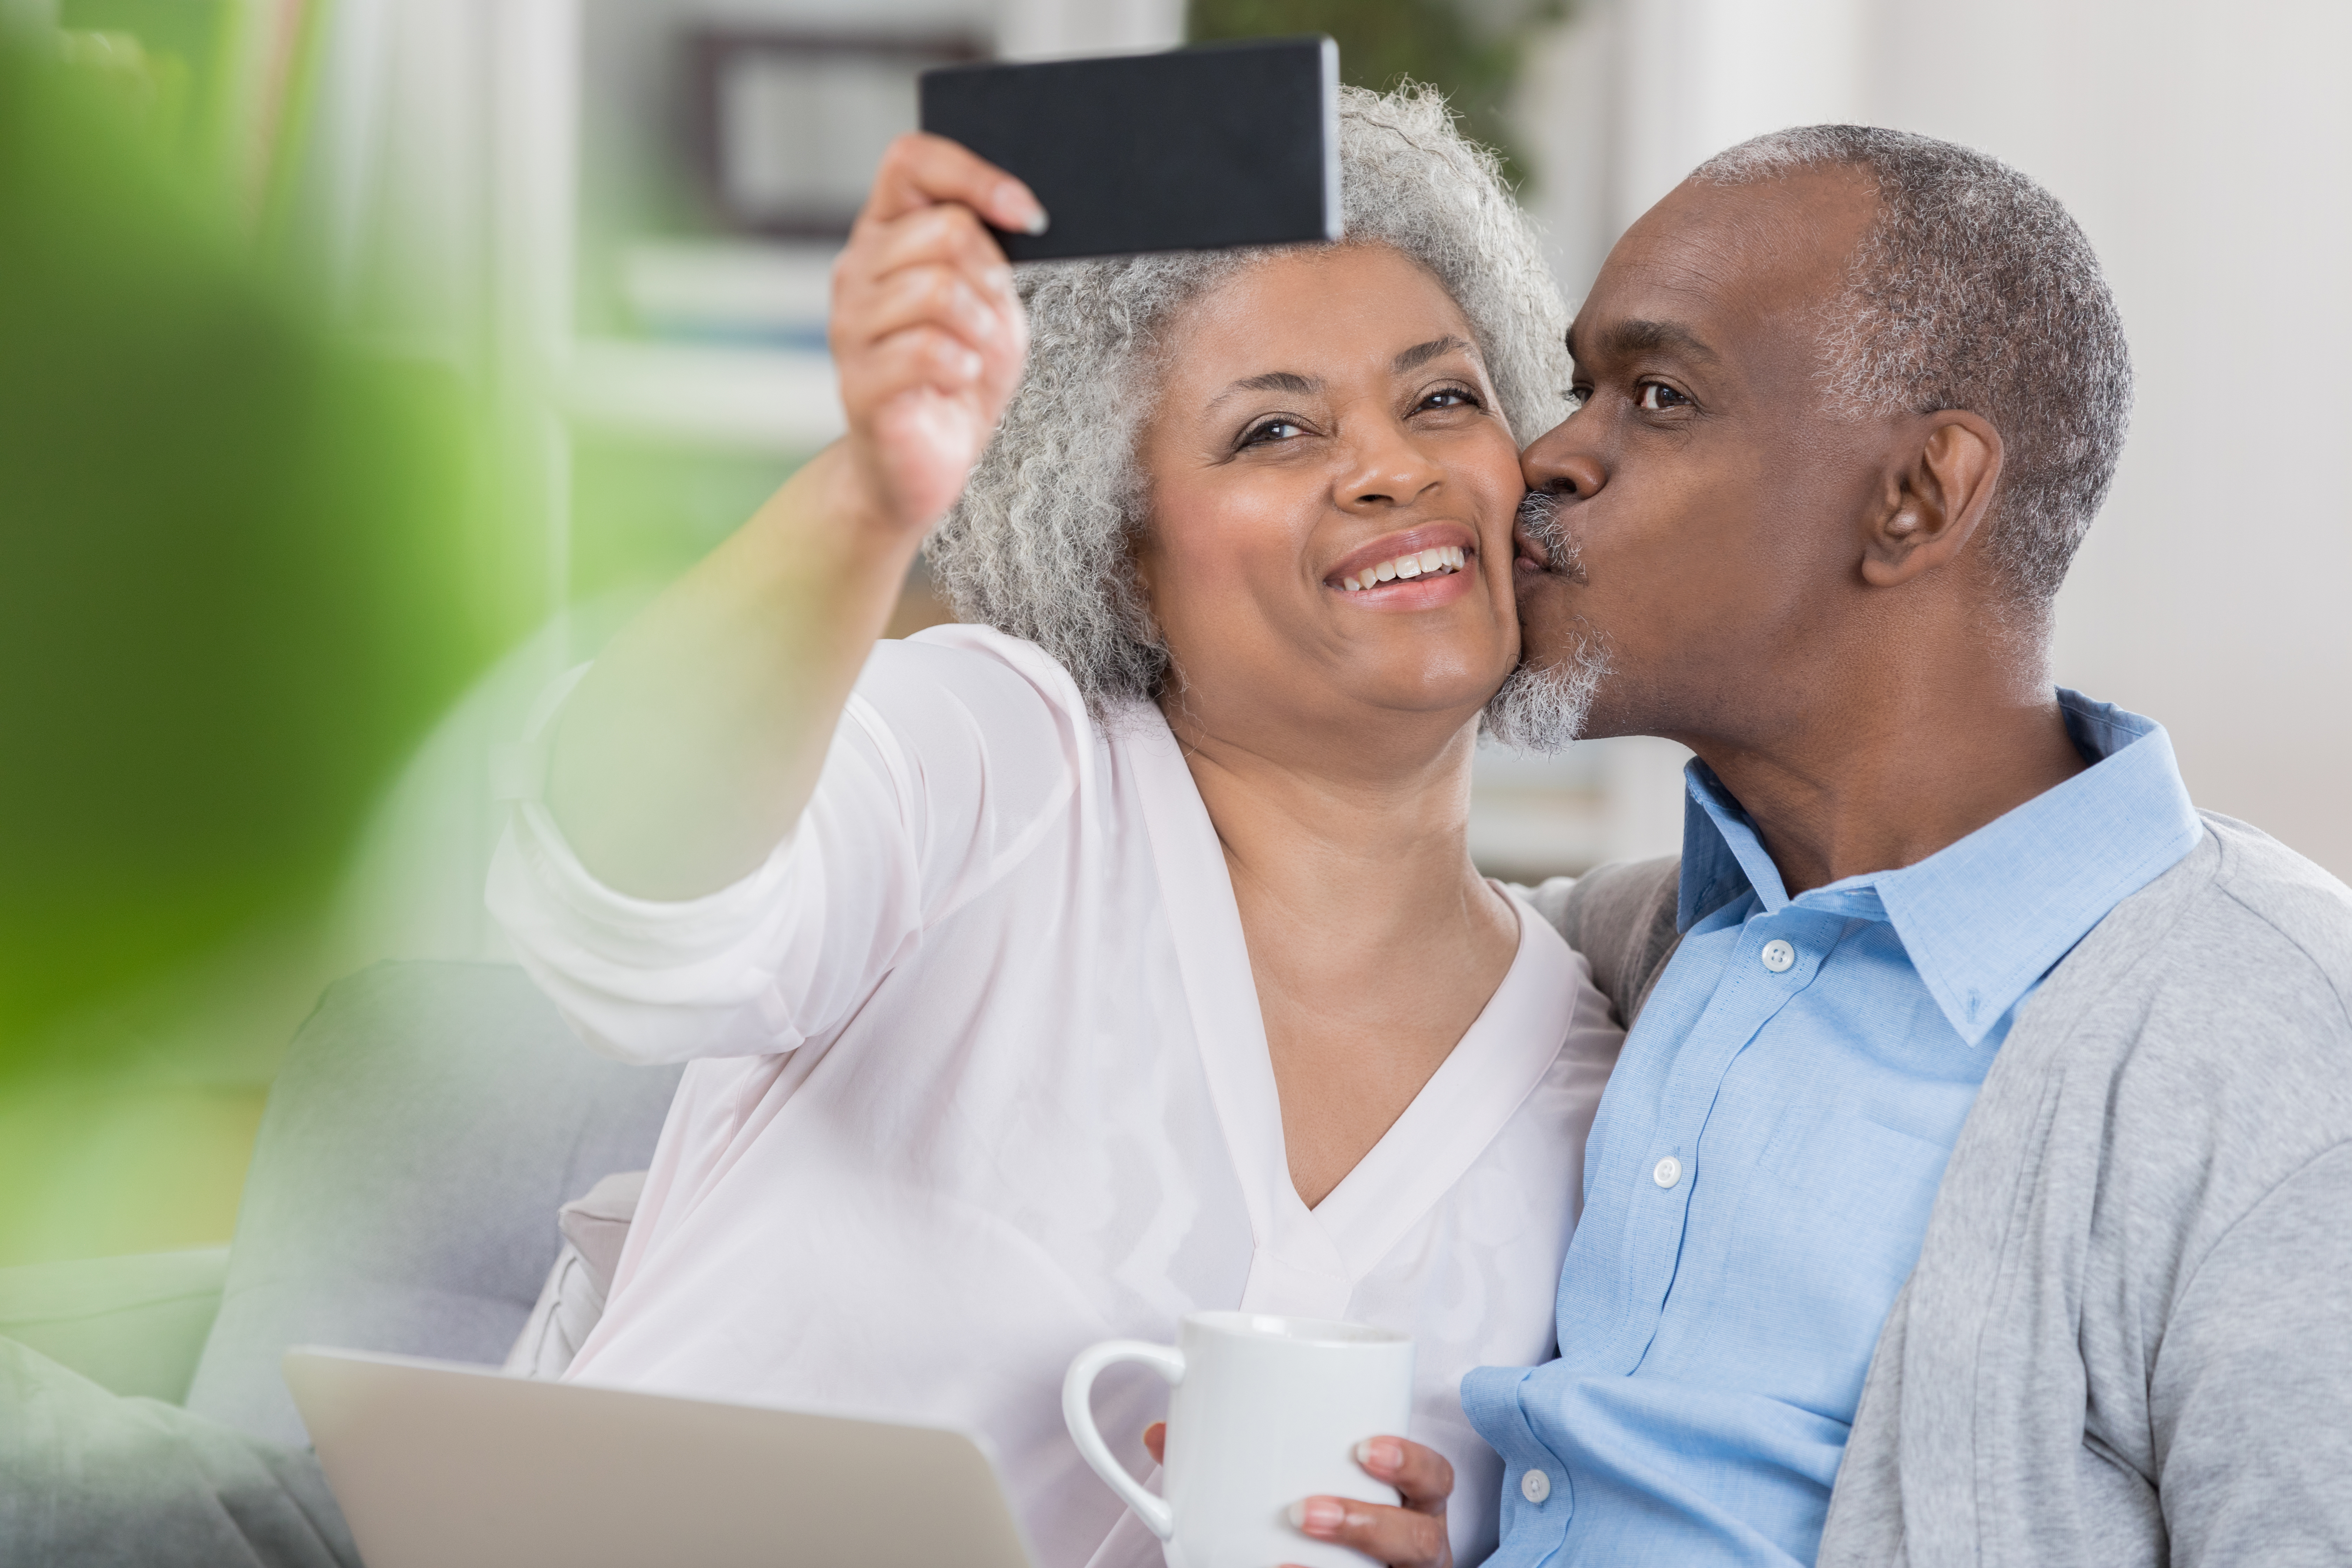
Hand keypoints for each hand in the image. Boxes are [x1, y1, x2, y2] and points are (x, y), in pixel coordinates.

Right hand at [829, 132, 1041, 534]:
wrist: (925, 463)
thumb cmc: (959, 377)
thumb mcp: (991, 304)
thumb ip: (988, 254)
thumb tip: (1012, 210)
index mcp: (883, 237)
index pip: (910, 162)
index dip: (974, 174)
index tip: (1026, 213)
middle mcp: (856, 272)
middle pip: (943, 230)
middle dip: (991, 278)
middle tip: (990, 321)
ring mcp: (850, 327)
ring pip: (938, 289)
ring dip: (980, 327)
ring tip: (973, 356)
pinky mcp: (858, 383)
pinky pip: (928, 350)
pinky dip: (963, 367)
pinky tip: (957, 381)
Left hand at [1140, 1425, 1453, 1567]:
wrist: (1333, 1564)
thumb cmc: (1325, 1519)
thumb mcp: (1303, 1485)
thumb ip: (1243, 1460)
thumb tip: (1162, 1434)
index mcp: (1411, 1503)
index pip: (1434, 1478)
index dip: (1410, 1461)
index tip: (1363, 1446)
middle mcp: (1418, 1548)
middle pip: (1419, 1541)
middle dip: (1368, 1524)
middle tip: (1304, 1511)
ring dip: (1340, 1566)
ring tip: (1279, 1565)